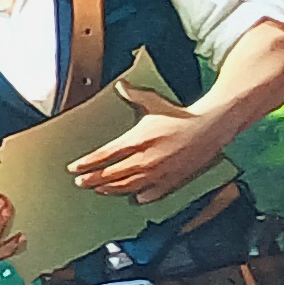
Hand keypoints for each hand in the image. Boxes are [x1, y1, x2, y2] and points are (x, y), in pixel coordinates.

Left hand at [74, 79, 228, 201]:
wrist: (210, 127)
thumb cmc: (181, 115)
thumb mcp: (153, 103)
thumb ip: (133, 96)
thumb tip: (120, 86)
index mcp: (137, 140)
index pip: (104, 156)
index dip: (86, 164)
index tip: (73, 169)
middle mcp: (145, 160)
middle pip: (111, 175)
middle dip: (92, 179)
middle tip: (80, 183)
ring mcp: (158, 173)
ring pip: (127, 187)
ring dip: (110, 190)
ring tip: (99, 190)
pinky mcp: (171, 181)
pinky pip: (151, 194)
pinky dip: (140, 197)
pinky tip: (134, 198)